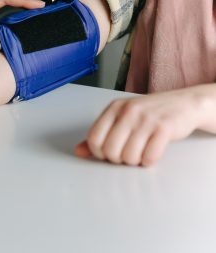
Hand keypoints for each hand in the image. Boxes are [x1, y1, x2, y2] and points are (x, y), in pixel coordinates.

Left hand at [74, 85, 215, 166]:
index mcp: (114, 108)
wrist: (185, 103)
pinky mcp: (164, 128)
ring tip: (140, 152)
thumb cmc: (149, 114)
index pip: (94, 138)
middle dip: (117, 159)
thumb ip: (100, 134)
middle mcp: (128, 111)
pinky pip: (149, 157)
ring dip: (134, 161)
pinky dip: (149, 161)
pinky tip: (151, 153)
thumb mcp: (122, 118)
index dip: (99, 153)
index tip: (108, 153)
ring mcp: (146, 119)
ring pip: (129, 156)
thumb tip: (79, 152)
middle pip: (110, 151)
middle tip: (127, 153)